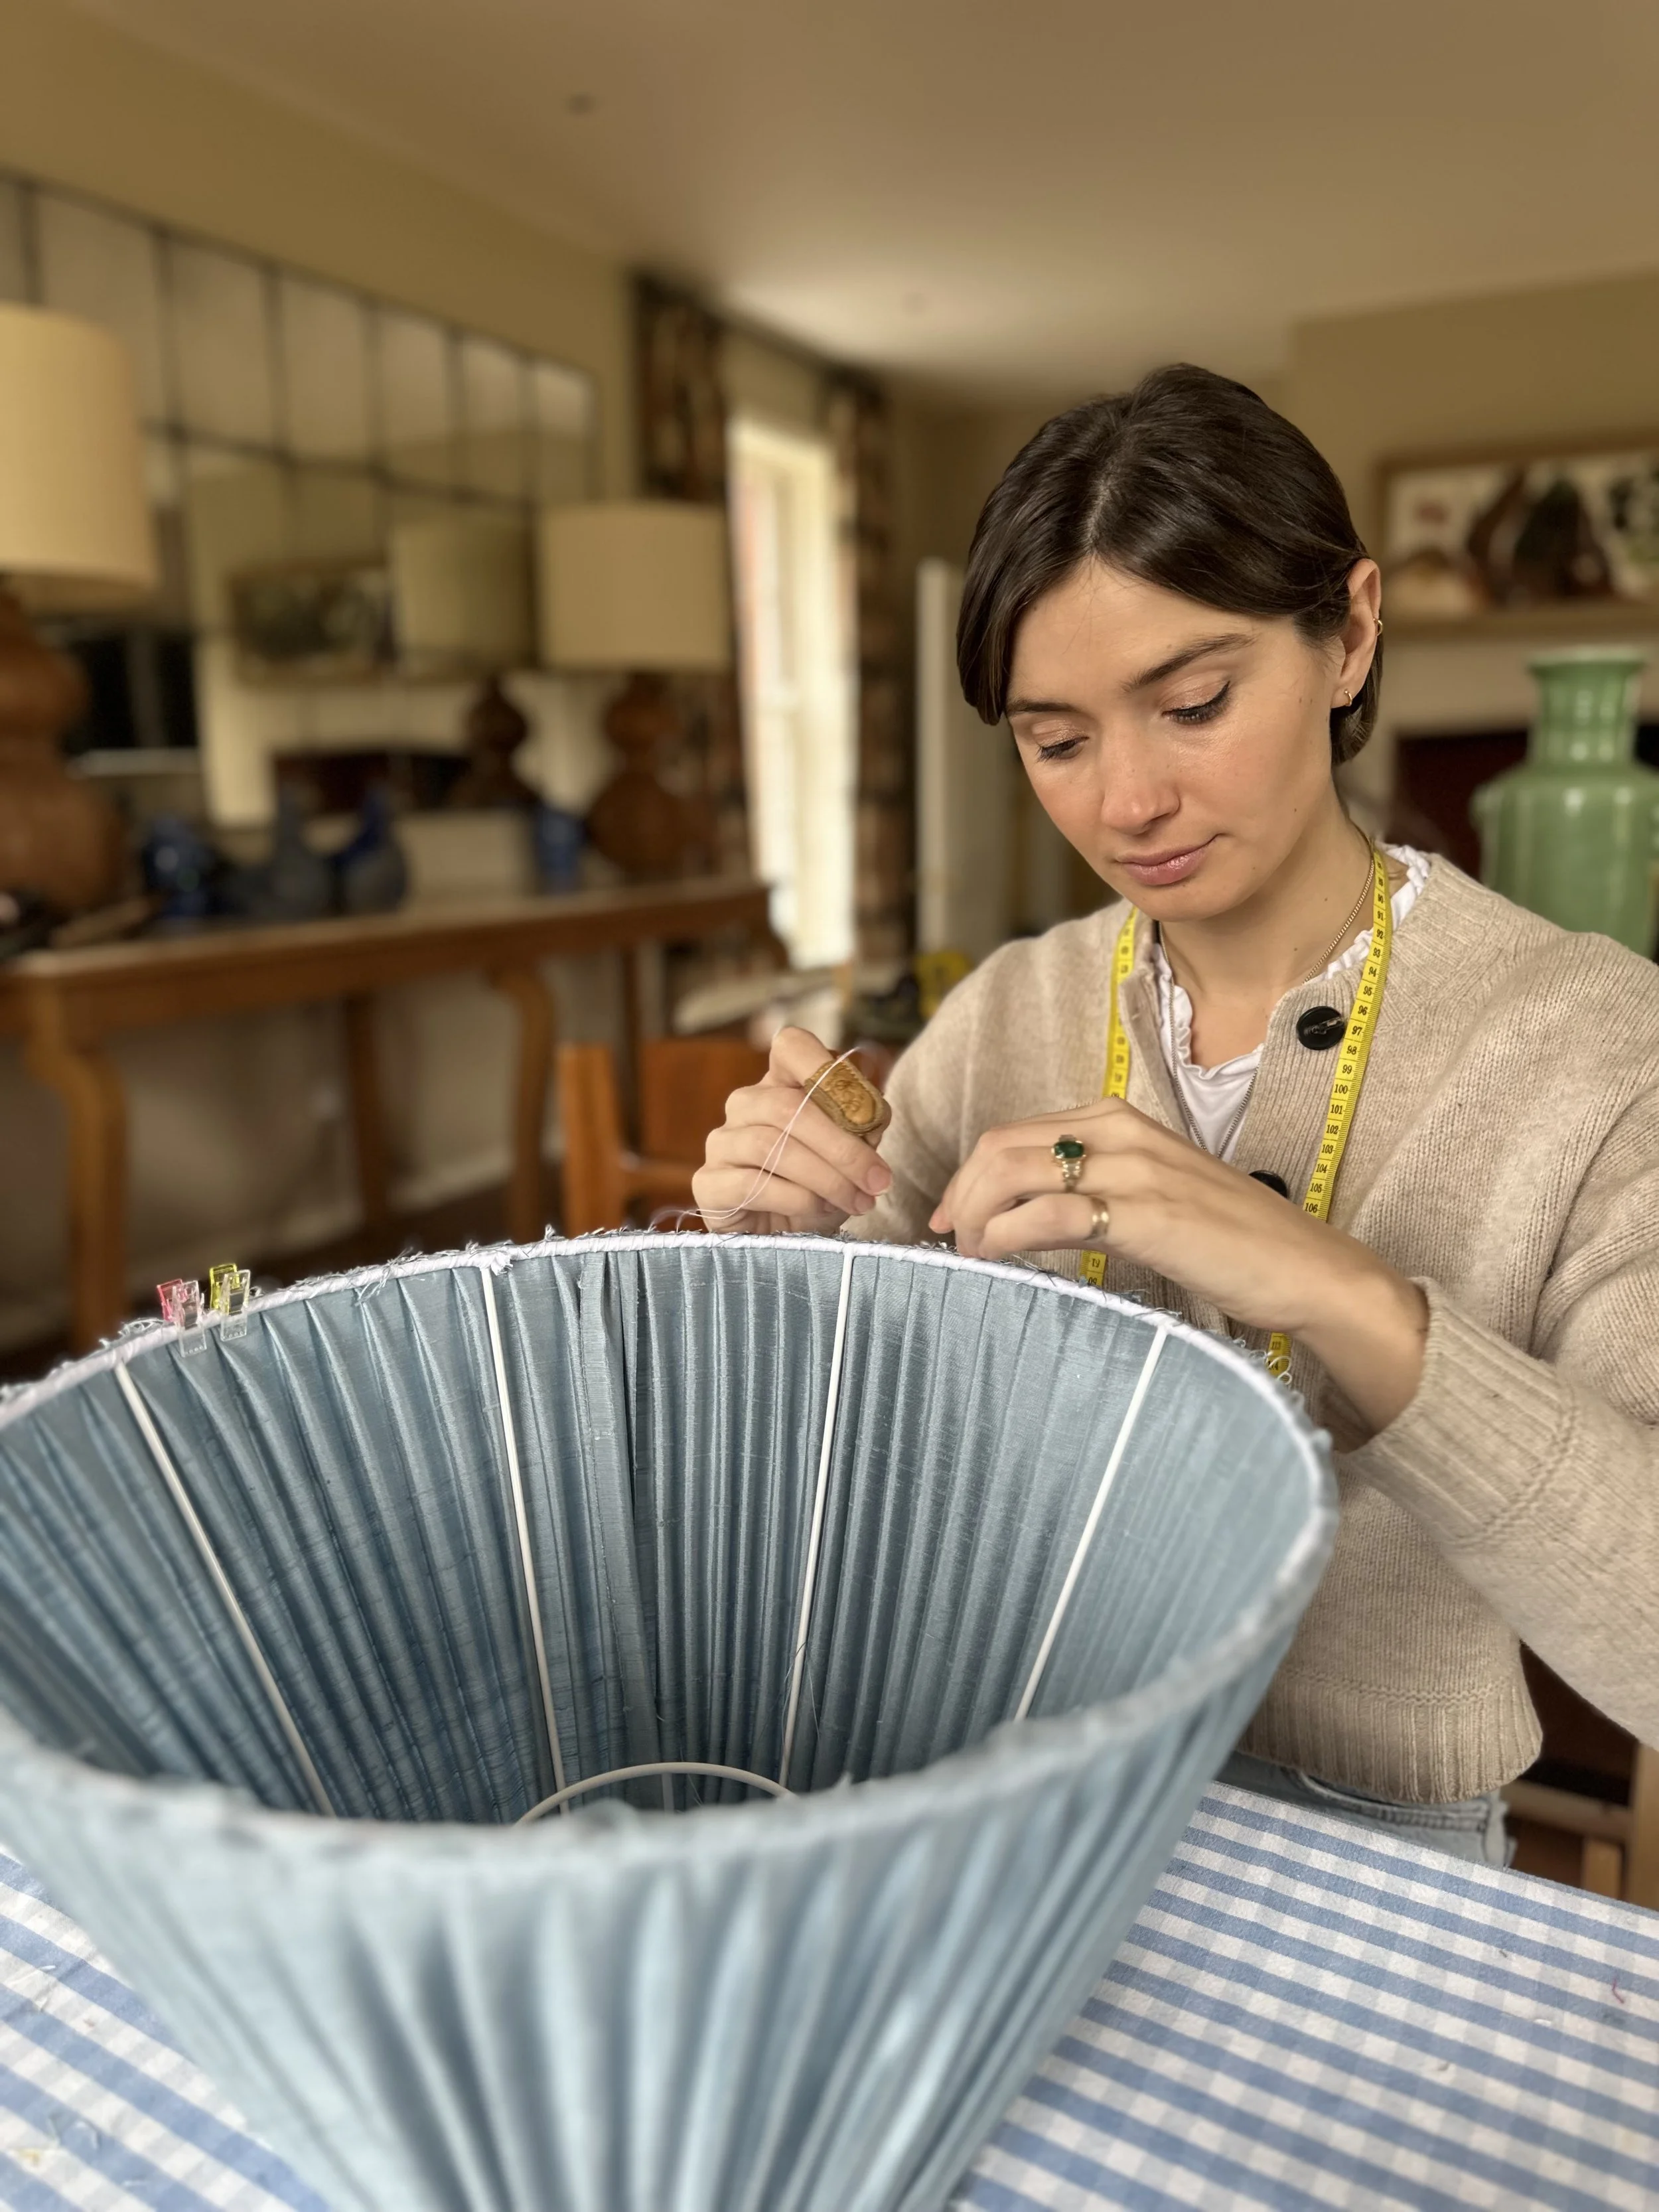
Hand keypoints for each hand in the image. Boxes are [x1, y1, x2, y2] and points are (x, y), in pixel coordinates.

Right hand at [691, 1026, 892, 1236]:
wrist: (791, 1239)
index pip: (792, 1047)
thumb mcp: (854, 1150)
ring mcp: (721, 1143)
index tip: (867, 1107)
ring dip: (825, 1177)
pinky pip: (751, 1184)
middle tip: (878, 1179)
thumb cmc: (822, 1186)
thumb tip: (876, 1108)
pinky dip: (795, 1198)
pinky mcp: (708, 1183)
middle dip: (842, 1147)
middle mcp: (745, 1105)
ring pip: (770, 1146)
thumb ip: (866, 1121)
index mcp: (781, 1083)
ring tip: (857, 1200)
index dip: (826, 1066)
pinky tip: (819, 1210)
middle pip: (787, 1106)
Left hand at [931, 1097, 1427, 1435]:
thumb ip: (1094, 1194)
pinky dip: (1003, 1235)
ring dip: (973, 1215)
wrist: (1308, 1269)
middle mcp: (1122, 1132)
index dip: (969, 1174)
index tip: (951, 1215)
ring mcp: (1134, 1169)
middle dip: (959, 1192)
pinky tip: (992, 1259)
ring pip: (1013, 1173)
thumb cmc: (1231, 1243)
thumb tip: (1030, 1218)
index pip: (1015, 1133)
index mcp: (1120, 1120)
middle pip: (1001, 1147)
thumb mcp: (1152, 1198)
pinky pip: (1046, 1214)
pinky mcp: (1145, 1213)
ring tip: (967, 1254)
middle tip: (946, 1237)